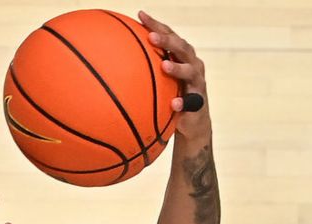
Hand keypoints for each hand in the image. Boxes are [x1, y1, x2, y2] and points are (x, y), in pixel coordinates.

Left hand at [139, 11, 210, 138]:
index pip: (170, 35)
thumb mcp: (159, 78)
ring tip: (164, 66)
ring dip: (177, 68)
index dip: (156, 25)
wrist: (192, 121)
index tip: (141, 15)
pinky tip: (174, 104)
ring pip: (190, 71)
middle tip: (151, 36)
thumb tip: (112, 58)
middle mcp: (192, 64)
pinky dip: (183, 102)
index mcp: (181, 55)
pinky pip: (192, 102)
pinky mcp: (199, 102)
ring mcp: (197, 82)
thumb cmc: (172, 94)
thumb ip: (145, 67)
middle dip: (167, 41)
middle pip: (182, 48)